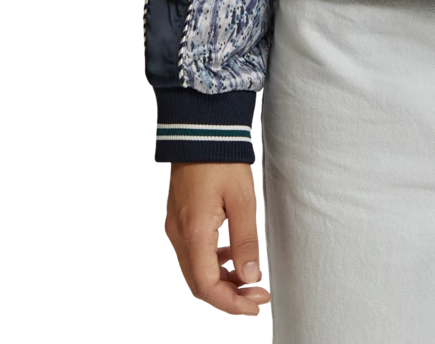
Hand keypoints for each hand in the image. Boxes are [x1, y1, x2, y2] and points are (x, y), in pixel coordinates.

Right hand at [164, 162, 269, 317]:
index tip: (254, 304)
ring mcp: (177, 227)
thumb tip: (251, 276)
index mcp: (195, 233)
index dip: (231, 302)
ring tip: (249, 280)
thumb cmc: (222, 159)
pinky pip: (194, 253)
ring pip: (196, 270)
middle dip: (229, 296)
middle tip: (257, 296)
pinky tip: (232, 257)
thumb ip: (246, 240)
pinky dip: (213, 263)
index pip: (207, 286)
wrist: (202, 131)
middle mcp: (180, 235)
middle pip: (199, 284)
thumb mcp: (242, 199)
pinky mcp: (181, 220)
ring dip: (222, 281)